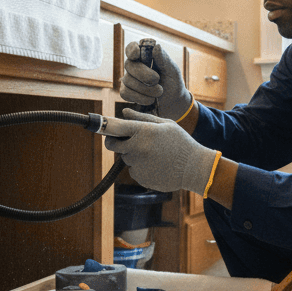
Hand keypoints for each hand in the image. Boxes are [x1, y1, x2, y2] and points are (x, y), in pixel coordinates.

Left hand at [103, 109, 218, 193]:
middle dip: (116, 142)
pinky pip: (133, 171)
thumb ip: (141, 118)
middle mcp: (137, 148)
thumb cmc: (181, 142)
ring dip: (134, 155)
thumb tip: (123, 112)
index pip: (115, 127)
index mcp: (143, 131)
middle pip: (112, 145)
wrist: (194, 168)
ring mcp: (138, 164)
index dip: (105, 127)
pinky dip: (140, 168)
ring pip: (126, 158)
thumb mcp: (165, 124)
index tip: (98, 126)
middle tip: (128, 141)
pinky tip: (156, 165)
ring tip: (154, 154)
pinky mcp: (140, 178)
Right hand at [120, 41, 193, 120]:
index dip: (132, 49)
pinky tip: (151, 100)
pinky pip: (126, 93)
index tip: (136, 53)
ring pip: (127, 81)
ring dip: (145, 89)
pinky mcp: (126, 92)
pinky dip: (140, 98)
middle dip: (143, 74)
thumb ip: (164, 59)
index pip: (132, 47)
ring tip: (159, 92)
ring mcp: (128, 79)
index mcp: (144, 55)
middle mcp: (134, 65)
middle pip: (129, 65)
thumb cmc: (172, 81)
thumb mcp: (172, 69)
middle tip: (157, 80)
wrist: (173, 101)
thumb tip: (156, 46)